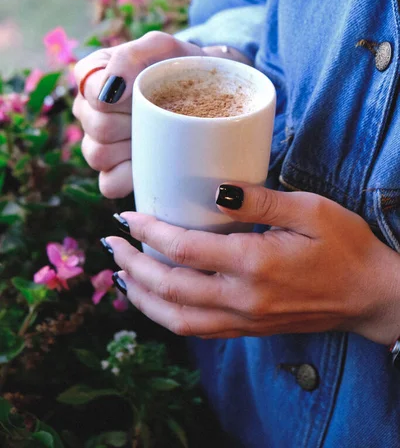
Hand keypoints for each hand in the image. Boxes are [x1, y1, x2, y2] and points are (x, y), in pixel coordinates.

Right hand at [72, 32, 201, 197]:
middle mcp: (89, 110)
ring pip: (98, 155)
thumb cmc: (180, 66)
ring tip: (159, 134)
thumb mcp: (162, 48)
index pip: (89, 90)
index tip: (141, 93)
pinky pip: (109, 184)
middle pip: (97, 126)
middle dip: (133, 121)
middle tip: (162, 113)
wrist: (210, 93)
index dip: (117, 96)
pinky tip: (151, 162)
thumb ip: (131, 56)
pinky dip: (131, 176)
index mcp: (93, 75)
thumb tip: (109, 91)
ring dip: (133, 147)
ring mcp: (98, 144)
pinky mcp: (113, 172)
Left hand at [106, 183, 399, 344]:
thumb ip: (261, 201)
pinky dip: (166, 316)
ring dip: (143, 297)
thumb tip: (216, 190)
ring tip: (122, 274)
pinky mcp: (248, 328)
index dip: (149, 232)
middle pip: (170, 288)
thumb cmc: (345, 246)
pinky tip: (155, 300)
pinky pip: (196, 330)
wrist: (370, 295)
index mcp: (255, 264)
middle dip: (134, 266)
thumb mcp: (310, 210)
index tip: (128, 217)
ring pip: (176, 318)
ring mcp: (244, 319)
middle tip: (112, 245)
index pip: (184, 250)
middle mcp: (243, 298)